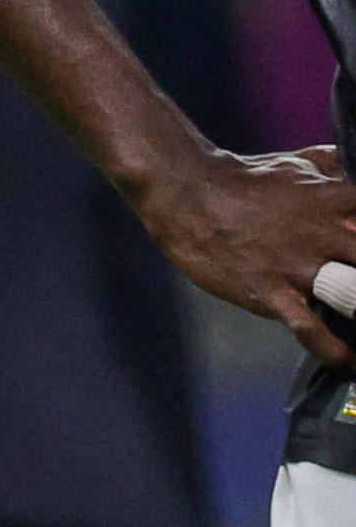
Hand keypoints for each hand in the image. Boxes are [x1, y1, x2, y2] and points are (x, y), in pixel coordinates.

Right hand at [136, 144, 355, 366]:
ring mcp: (297, 266)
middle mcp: (323, 234)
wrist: (186, 192)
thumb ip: (334, 167)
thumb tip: (353, 163)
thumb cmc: (244, 178)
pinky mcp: (270, 292)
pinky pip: (310, 330)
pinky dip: (334, 352)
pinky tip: (349, 364)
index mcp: (334, 201)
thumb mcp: (297, 163)